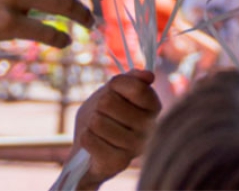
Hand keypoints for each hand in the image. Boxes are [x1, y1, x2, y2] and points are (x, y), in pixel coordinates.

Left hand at [71, 69, 160, 188]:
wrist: (90, 149)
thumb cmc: (103, 115)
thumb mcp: (113, 91)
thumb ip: (129, 80)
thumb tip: (148, 75)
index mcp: (153, 107)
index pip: (136, 88)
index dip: (115, 86)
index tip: (113, 93)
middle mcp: (150, 128)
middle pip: (107, 102)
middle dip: (98, 106)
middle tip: (103, 115)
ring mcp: (136, 147)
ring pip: (96, 122)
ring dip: (90, 124)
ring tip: (99, 132)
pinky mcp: (119, 163)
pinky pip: (89, 139)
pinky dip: (85, 138)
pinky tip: (95, 144)